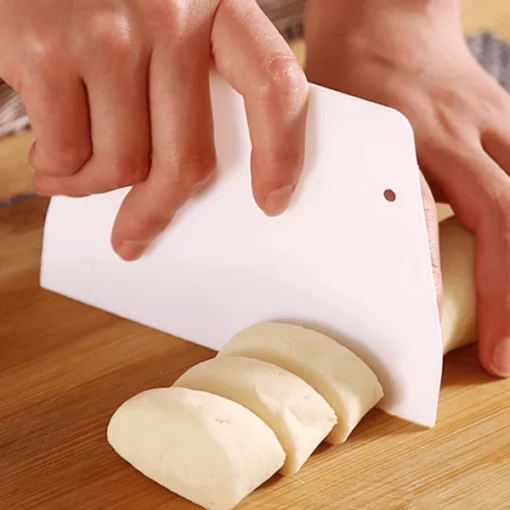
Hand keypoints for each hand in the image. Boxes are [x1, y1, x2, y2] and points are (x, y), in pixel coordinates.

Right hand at [0, 0, 307, 259]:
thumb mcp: (165, 11)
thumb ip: (187, 76)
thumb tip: (186, 174)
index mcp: (217, 1)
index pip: (273, 86)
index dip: (282, 154)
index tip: (273, 202)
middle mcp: (170, 15)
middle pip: (187, 158)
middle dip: (157, 211)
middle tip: (137, 232)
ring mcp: (108, 32)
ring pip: (123, 166)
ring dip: (96, 187)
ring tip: (77, 176)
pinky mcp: (45, 47)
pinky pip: (68, 154)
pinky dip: (59, 173)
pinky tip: (51, 163)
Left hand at [304, 0, 509, 376]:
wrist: (387, 19)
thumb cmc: (352, 74)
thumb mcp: (328, 121)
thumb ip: (339, 180)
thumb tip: (338, 247)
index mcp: (405, 134)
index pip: (423, 213)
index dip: (431, 272)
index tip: (429, 323)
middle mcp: (460, 132)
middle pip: (503, 214)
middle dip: (509, 291)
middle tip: (502, 355)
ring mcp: (493, 126)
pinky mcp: (508, 124)